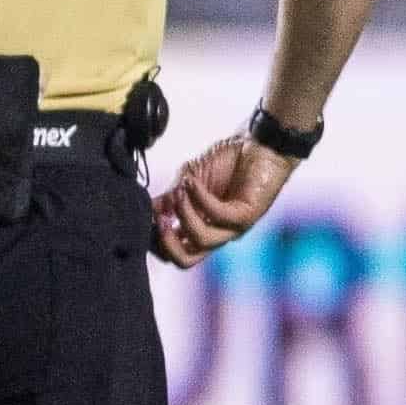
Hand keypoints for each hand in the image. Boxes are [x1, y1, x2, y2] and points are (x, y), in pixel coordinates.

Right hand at [151, 131, 292, 266]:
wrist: (261, 144)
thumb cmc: (227, 162)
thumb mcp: (188, 180)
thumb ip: (170, 198)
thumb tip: (146, 211)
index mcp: (201, 228)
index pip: (173, 252)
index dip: (154, 241)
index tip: (144, 217)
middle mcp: (217, 233)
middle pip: (185, 260)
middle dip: (165, 243)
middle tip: (159, 219)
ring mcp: (234, 227)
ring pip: (202, 240)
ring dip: (184, 215)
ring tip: (178, 192)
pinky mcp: (247, 215)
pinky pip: (218, 215)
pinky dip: (200, 198)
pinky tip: (191, 182)